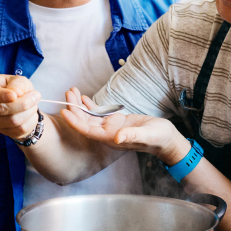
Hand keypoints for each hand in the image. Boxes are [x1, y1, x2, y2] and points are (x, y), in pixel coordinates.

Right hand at [0, 74, 40, 140]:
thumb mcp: (19, 80)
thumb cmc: (16, 87)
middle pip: (2, 109)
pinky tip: (31, 114)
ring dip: (29, 112)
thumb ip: (17, 84)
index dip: (2, 96)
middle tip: (36, 96)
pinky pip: (19, 129)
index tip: (14, 95)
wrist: (19, 103)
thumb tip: (16, 93)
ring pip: (13, 121)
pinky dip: (30, 121)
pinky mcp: (2, 131)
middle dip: (23, 103)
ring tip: (33, 104)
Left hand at [61, 89, 189, 164]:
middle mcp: (108, 134)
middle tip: (68, 93)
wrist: (166, 138)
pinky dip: (90, 106)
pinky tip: (83, 98)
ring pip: (90, 117)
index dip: (75, 122)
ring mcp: (111, 128)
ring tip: (72, 92)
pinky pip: (99, 114)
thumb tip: (118, 138)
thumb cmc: (158, 138)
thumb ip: (132, 136)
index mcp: (111, 139)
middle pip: (85, 122)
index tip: (65, 111)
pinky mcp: (116, 121)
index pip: (87, 131)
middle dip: (75, 109)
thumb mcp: (147, 134)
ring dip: (80, 106)